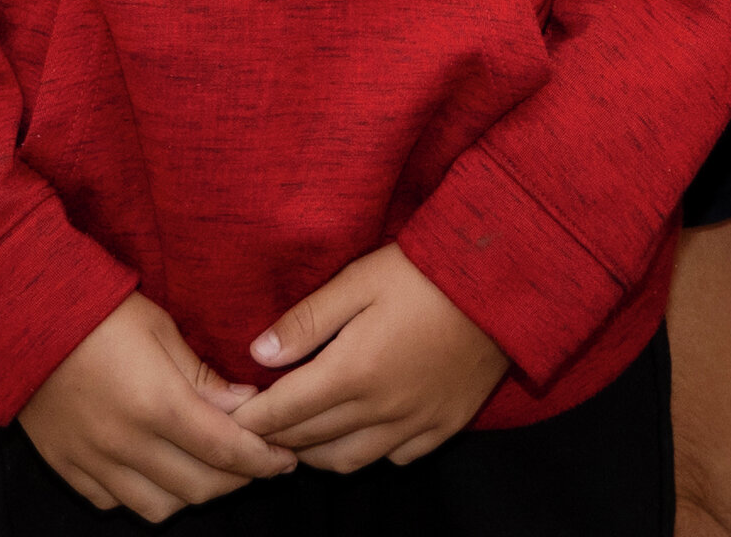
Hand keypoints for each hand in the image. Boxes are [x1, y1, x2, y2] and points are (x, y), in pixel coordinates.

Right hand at [19, 292, 290, 517]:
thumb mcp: (161, 329)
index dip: (262, 460)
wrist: (22, 317)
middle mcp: (127, 444)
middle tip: (257, 461)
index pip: (225, 451)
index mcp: (156, 404)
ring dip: (193, 493)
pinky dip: (145, 494)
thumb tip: (246, 406)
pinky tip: (158, 469)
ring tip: (210, 468)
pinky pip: (117, 502)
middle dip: (237, 479)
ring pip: (160, 507)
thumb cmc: (99, 311)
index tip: (285, 459)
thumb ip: (203, 376)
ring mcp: (94, 462)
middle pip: (199, 487)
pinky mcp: (69, 468)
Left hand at [237, 245, 506, 470]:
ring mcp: (415, 423)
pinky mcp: (444, 425)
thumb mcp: (359, 279)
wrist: (504, 281)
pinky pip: (395, 458)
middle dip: (276, 437)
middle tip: (255, 425)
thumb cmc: (426, 270)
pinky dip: (367, 452)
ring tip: (299, 435)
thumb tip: (258, 353)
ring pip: (348, 461)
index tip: (227, 417)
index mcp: (354, 371)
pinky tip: (360, 432)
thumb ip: (307, 319)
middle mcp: (381, 410)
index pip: (284, 411)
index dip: (250, 418)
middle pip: (311, 441)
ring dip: (316, 453)